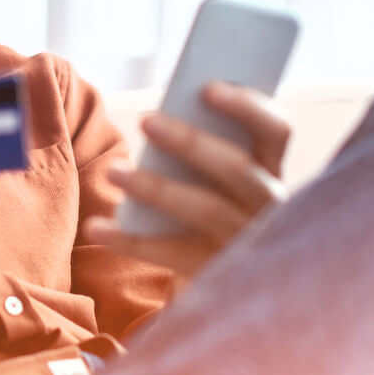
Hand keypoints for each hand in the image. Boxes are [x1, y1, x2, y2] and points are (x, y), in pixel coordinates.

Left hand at [84, 81, 290, 281]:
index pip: (277, 130)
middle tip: (144, 120)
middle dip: (190, 141)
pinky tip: (96, 228)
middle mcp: (269, 207)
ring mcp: (247, 243)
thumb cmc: (207, 209)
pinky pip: (171, 253)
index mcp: (271, 171)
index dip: (248, 106)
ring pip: (205, 209)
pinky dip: (129, 240)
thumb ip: (204, 150)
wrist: (223, 287)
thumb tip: (156, 122)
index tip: (206, 87)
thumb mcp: (217, 181)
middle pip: (237, 169)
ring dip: (155, 186)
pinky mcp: (218, 274)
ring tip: (112, 171)